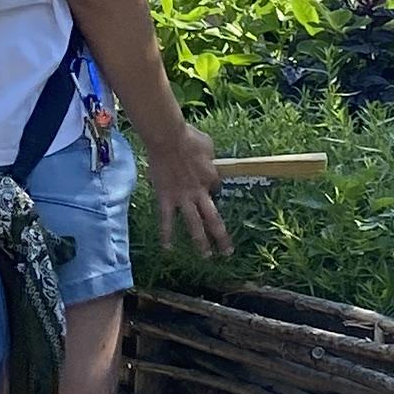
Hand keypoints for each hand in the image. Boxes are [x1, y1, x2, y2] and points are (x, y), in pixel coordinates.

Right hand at [149, 123, 231, 261]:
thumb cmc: (188, 138)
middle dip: (221, 237)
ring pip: (194, 224)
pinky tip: (168, 248)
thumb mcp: (207, 144)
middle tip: (228, 252)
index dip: (214, 189)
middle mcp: (200, 193)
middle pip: (214, 218)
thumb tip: (209, 158)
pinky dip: (167, 234)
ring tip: (206, 256)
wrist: (168, 139)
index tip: (208, 188)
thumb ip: (210, 156)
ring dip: (200, 241)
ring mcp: (183, 198)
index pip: (217, 189)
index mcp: (212, 178)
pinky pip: (167, 220)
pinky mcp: (166, 199)